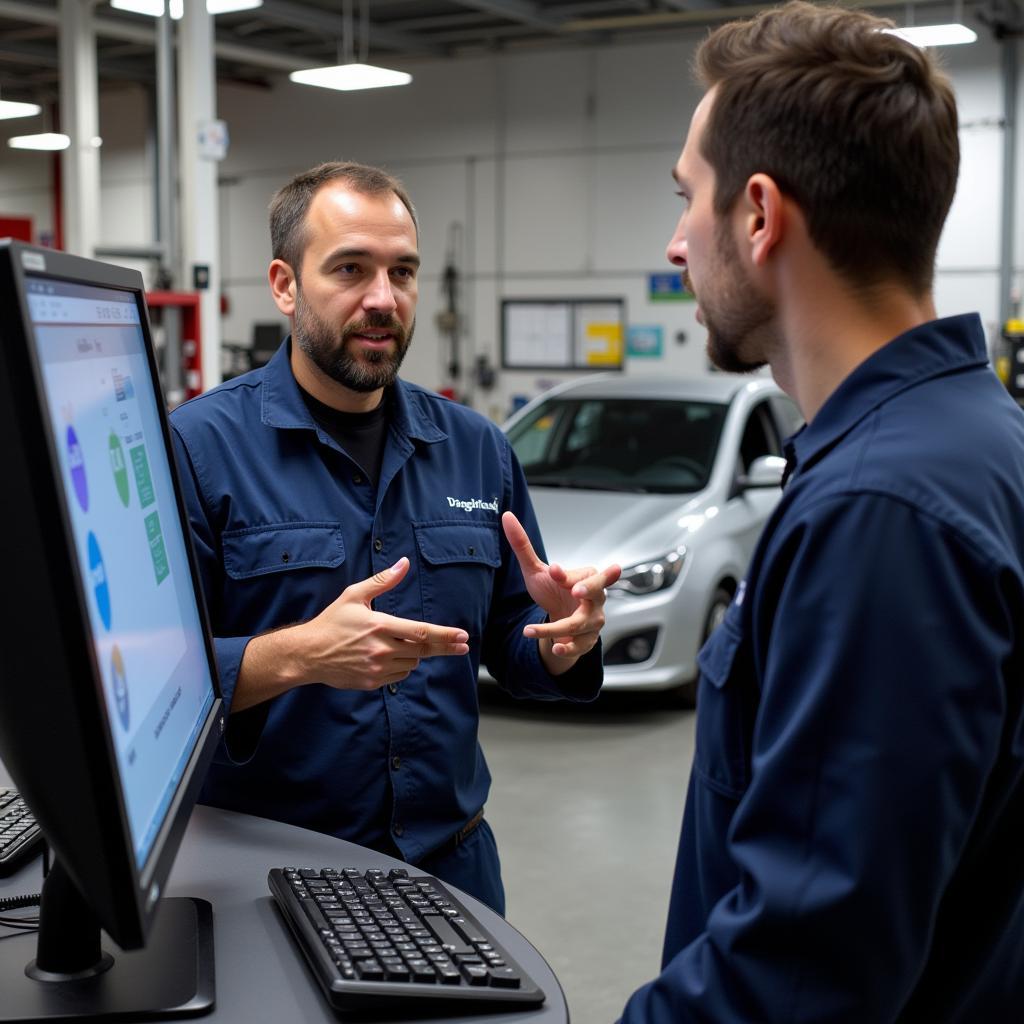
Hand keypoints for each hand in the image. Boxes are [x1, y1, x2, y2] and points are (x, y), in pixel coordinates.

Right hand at [293, 557, 469, 689]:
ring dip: (416, 655)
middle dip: (445, 647)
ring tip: (406, 645)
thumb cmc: (332, 622)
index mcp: (380, 626)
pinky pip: (399, 675)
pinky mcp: (372, 682)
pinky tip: (394, 657)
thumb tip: (404, 563)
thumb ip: (383, 580)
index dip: (445, 635)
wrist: (308, 654)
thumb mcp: (354, 595)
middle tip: (463, 646)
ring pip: (412, 663)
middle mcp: (381, 650)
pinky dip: (403, 666)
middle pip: (423, 650)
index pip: (421, 632)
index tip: (463, 636)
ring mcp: (377, 669)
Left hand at [502, 511, 620, 671]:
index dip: (569, 574)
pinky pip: (580, 645)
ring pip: (580, 624)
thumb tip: (506, 517)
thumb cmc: (554, 590)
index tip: (554, 570)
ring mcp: (593, 620)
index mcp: (587, 577)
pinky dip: (567, 648)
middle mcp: (595, 598)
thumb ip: (522, 545)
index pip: (583, 574)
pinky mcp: (587, 640)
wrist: (559, 617)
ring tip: (532, 630)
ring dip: (556, 628)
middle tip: (576, 590)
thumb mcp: (536, 569)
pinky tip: (553, 647)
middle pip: (599, 592)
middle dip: (589, 589)